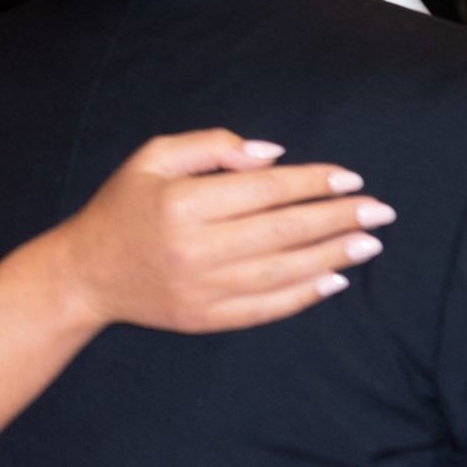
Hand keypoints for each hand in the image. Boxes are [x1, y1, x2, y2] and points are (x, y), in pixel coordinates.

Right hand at [53, 129, 391, 333]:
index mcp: (182, 202)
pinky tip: (334, 281)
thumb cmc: (122, 207)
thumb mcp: (152, 157)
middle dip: (337, 218)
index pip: (264, 190)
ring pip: (283, 271)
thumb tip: (275, 157)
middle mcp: (195, 247)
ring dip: (333, 256)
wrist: (86, 274)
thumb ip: (211, 146)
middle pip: (283, 230)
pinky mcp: (205, 319)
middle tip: (380, 211)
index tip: (349, 178)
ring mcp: (202, 288)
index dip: (312, 183)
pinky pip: (267, 307)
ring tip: (369, 243)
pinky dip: (305, 295)